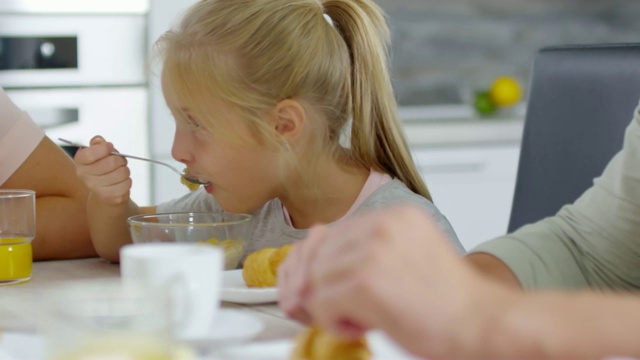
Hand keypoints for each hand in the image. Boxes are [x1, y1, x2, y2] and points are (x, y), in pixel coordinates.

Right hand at [73, 136, 131, 205]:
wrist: (103, 193)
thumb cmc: (102, 169)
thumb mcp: (98, 153)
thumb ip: (98, 144)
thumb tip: (99, 141)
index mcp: (80, 162)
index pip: (89, 154)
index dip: (104, 148)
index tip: (110, 147)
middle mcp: (84, 176)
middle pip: (111, 162)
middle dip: (120, 159)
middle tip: (119, 161)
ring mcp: (96, 188)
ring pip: (122, 173)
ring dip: (125, 170)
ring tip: (119, 172)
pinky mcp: (110, 197)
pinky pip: (127, 183)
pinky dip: (127, 181)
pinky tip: (120, 182)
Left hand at [278, 204, 511, 357]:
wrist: (483, 322)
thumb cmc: (450, 300)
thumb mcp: (407, 259)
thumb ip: (368, 251)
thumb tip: (317, 258)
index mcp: (395, 217)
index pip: (333, 234)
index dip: (318, 265)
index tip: (318, 287)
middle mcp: (383, 226)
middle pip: (318, 254)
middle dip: (313, 285)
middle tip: (323, 309)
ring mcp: (374, 252)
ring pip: (315, 279)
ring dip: (327, 306)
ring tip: (356, 319)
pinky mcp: (366, 283)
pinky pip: (321, 303)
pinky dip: (333, 322)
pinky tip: (361, 326)